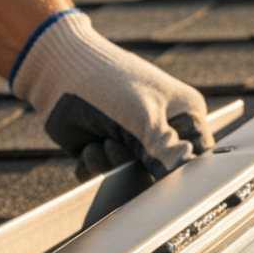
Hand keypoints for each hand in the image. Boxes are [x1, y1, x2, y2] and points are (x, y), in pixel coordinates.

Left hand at [11, 9, 213, 179]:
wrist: (57, 71)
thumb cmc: (109, 84)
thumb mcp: (145, 120)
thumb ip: (168, 154)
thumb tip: (191, 181)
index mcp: (185, 115)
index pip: (196, 158)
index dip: (180, 173)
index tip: (160, 176)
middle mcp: (162, 129)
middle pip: (161, 173)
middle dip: (135, 166)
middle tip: (115, 146)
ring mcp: (133, 140)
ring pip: (131, 177)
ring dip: (111, 166)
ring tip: (99, 143)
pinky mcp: (106, 150)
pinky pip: (106, 176)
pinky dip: (94, 168)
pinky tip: (87, 147)